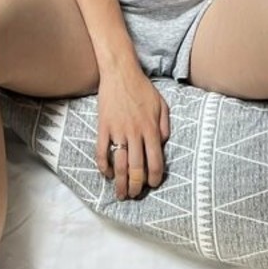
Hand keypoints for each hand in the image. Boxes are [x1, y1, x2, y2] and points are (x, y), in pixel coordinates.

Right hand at [95, 60, 170, 200]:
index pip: (155, 161)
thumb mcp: (162, 105)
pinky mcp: (104, 127)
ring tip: (121, 194)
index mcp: (152, 129)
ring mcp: (118, 131)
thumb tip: (162, 145)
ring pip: (119, 164)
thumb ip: (165, 126)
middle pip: (137, 168)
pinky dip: (103, 166)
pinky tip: (107, 174)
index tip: (152, 185)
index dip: (154, 178)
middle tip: (135, 195)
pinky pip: (102, 152)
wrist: (120, 73)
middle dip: (137, 186)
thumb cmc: (143, 88)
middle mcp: (136, 133)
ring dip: (120, 182)